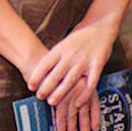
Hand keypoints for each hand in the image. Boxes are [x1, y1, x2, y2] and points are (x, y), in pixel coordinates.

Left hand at [27, 15, 119, 130]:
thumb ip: (56, 56)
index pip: (45, 64)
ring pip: (70, 80)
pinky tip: (78, 103)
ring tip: (51, 102)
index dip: (36, 76)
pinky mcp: (97, 66)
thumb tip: (42, 70)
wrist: (101, 27)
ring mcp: (84, 61)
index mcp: (61, 49)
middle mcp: (71, 55)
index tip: (30, 86)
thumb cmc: (81, 36)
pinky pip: (90, 84)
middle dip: (45, 87)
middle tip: (39, 97)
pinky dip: (84, 95)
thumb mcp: (64, 43)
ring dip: (60, 93)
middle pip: (55, 74)